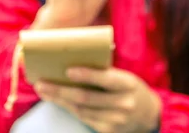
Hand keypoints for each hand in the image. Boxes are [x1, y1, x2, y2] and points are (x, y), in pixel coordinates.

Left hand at [34, 67, 160, 132]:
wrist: (147, 114)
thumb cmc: (130, 89)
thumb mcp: (125, 77)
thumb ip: (105, 72)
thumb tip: (75, 61)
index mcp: (128, 84)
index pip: (105, 79)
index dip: (86, 75)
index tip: (67, 70)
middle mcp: (123, 103)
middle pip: (86, 97)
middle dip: (60, 90)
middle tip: (41, 83)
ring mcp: (116, 120)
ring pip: (81, 109)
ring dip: (59, 100)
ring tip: (44, 90)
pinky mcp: (108, 131)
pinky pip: (84, 118)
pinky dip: (69, 108)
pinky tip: (58, 100)